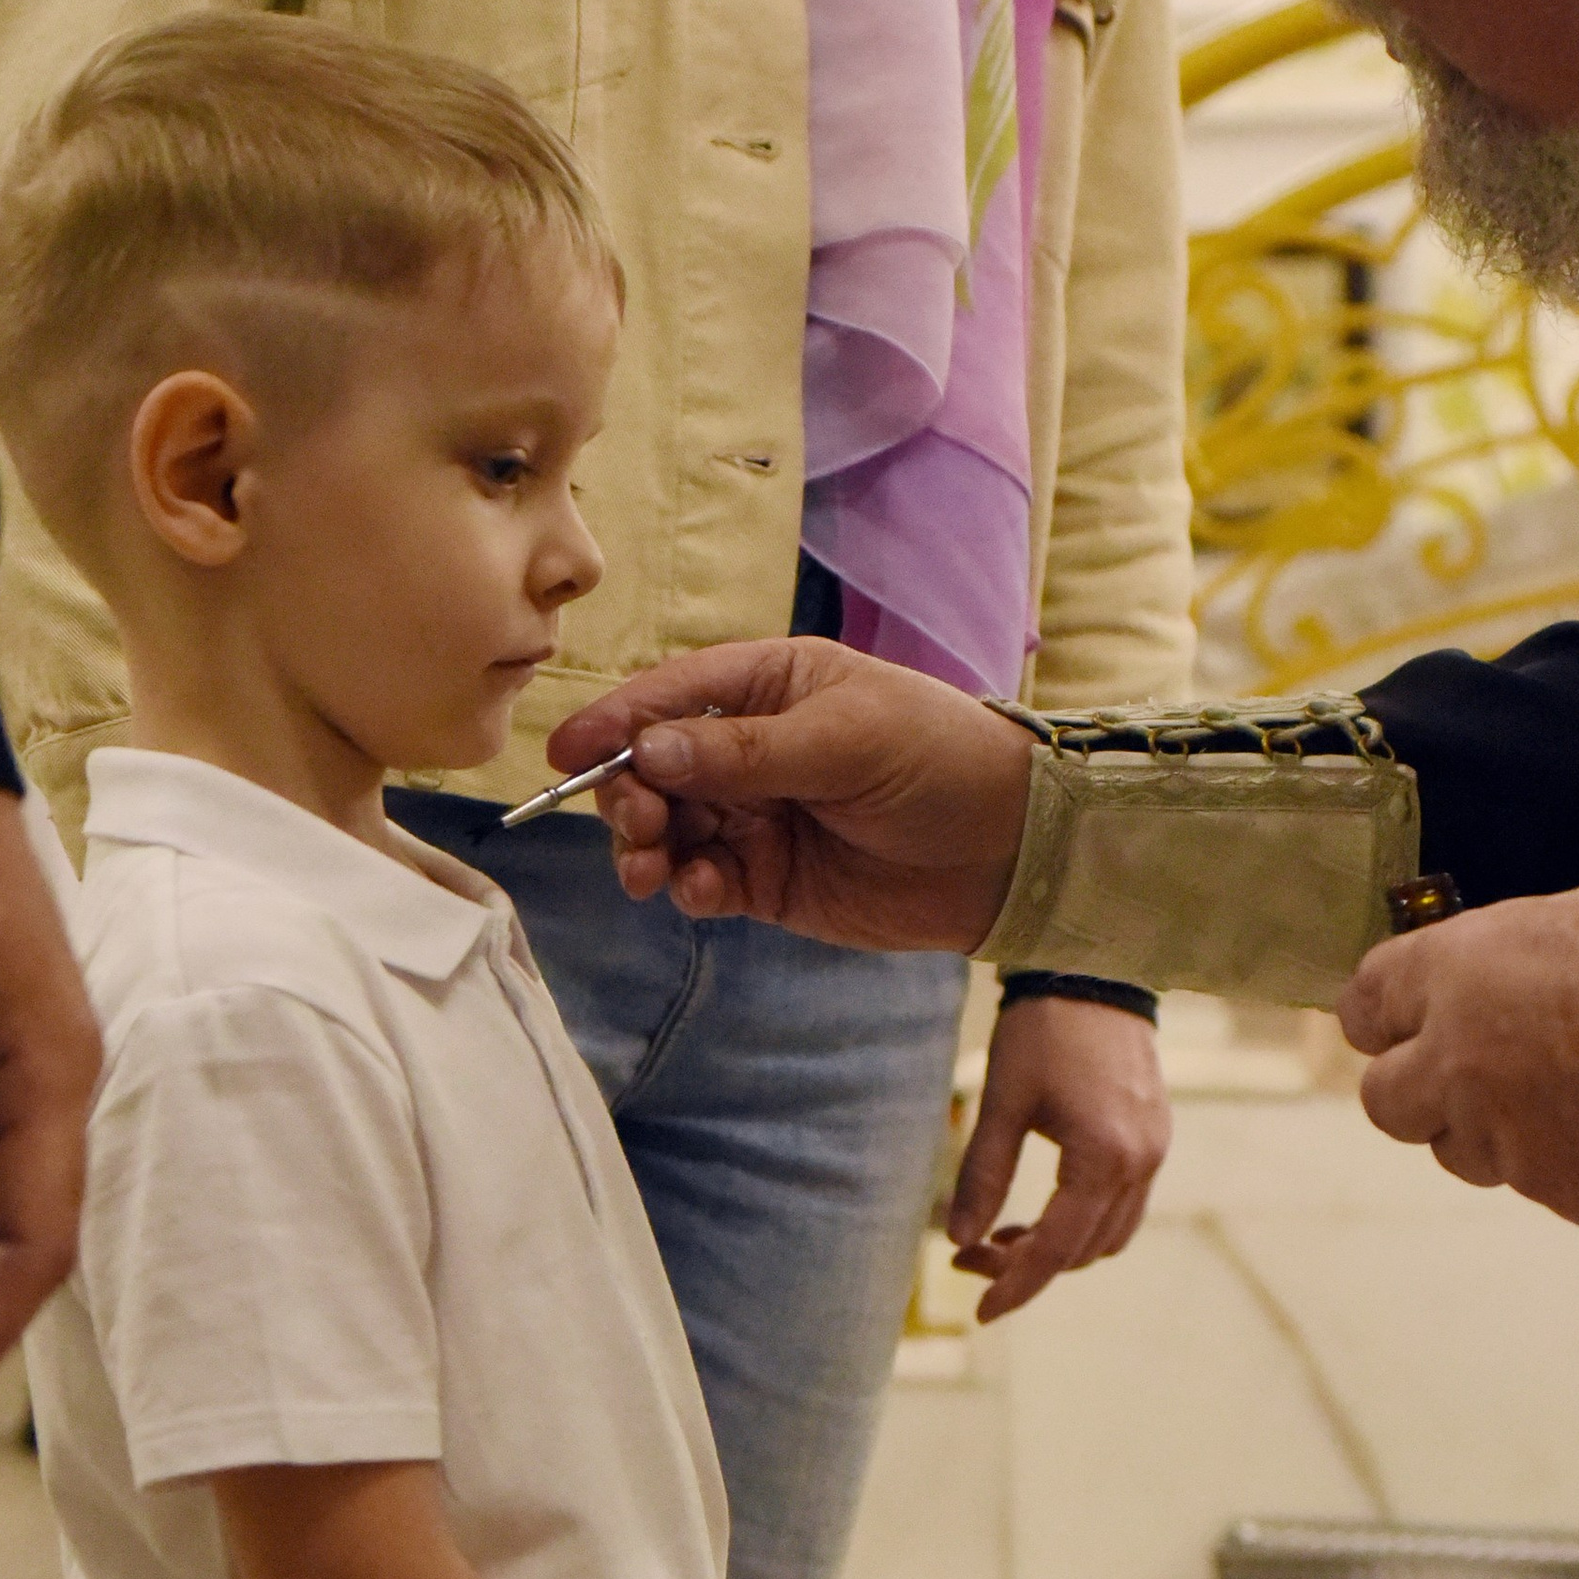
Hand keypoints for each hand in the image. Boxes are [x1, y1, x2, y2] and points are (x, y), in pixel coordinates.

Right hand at [547, 640, 1031, 951]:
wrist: (1012, 849)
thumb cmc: (940, 761)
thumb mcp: (846, 740)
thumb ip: (745, 752)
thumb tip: (649, 751)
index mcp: (769, 687)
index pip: (672, 696)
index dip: (615, 722)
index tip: (566, 753)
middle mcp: (751, 749)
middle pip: (654, 767)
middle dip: (629, 794)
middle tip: (638, 823)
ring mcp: (757, 816)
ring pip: (669, 828)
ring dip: (646, 846)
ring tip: (652, 867)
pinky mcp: (769, 880)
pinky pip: (704, 881)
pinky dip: (689, 887)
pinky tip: (701, 891)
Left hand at [949, 999, 1169, 1317]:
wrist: (1093, 969)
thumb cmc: (1041, 1032)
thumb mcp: (1000, 1102)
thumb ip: (982, 1175)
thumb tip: (957, 1239)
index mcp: (1103, 1159)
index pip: (1055, 1249)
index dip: (1014, 1286)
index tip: (978, 1314)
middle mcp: (1141, 1164)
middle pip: (1083, 1252)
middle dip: (1026, 1266)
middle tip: (967, 1256)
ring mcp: (1155, 1151)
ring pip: (1107, 1236)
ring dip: (1055, 1248)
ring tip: (997, 1234)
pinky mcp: (1154, 1137)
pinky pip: (1122, 1206)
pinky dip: (1079, 1221)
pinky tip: (1036, 1207)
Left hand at [1338, 871, 1578, 1230]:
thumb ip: (1522, 963)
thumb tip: (1510, 985)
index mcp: (1462, 971)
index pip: (1368, 1002)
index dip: (1385, 1015)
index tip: (1401, 1022)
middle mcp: (1463, 1061)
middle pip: (1386, 1101)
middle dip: (1423, 1089)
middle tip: (1481, 1075)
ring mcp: (1512, 1142)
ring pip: (1463, 1154)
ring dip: (1497, 1133)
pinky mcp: (1568, 1199)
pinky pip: (1544, 1185)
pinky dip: (1572, 1164)